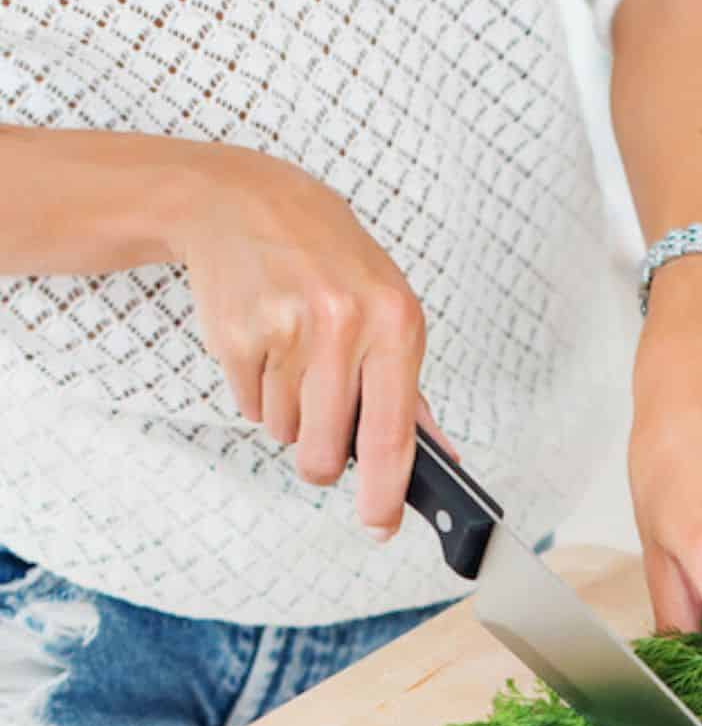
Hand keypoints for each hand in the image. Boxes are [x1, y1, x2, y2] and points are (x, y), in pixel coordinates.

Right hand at [173, 146, 454, 541]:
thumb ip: (410, 392)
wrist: (246, 200)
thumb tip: (440, 458)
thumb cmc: (329, 261)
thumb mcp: (389, 310)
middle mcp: (344, 325)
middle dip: (321, 459)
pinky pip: (248, 407)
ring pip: (286, 433)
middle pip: (326, 454)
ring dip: (288, 414)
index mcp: (395, 323)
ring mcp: (287, 329)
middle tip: (321, 423)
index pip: (392, 437)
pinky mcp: (237, 335)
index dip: (384, 495)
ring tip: (293, 355)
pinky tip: (265, 343)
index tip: (380, 525)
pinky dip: (256, 391)